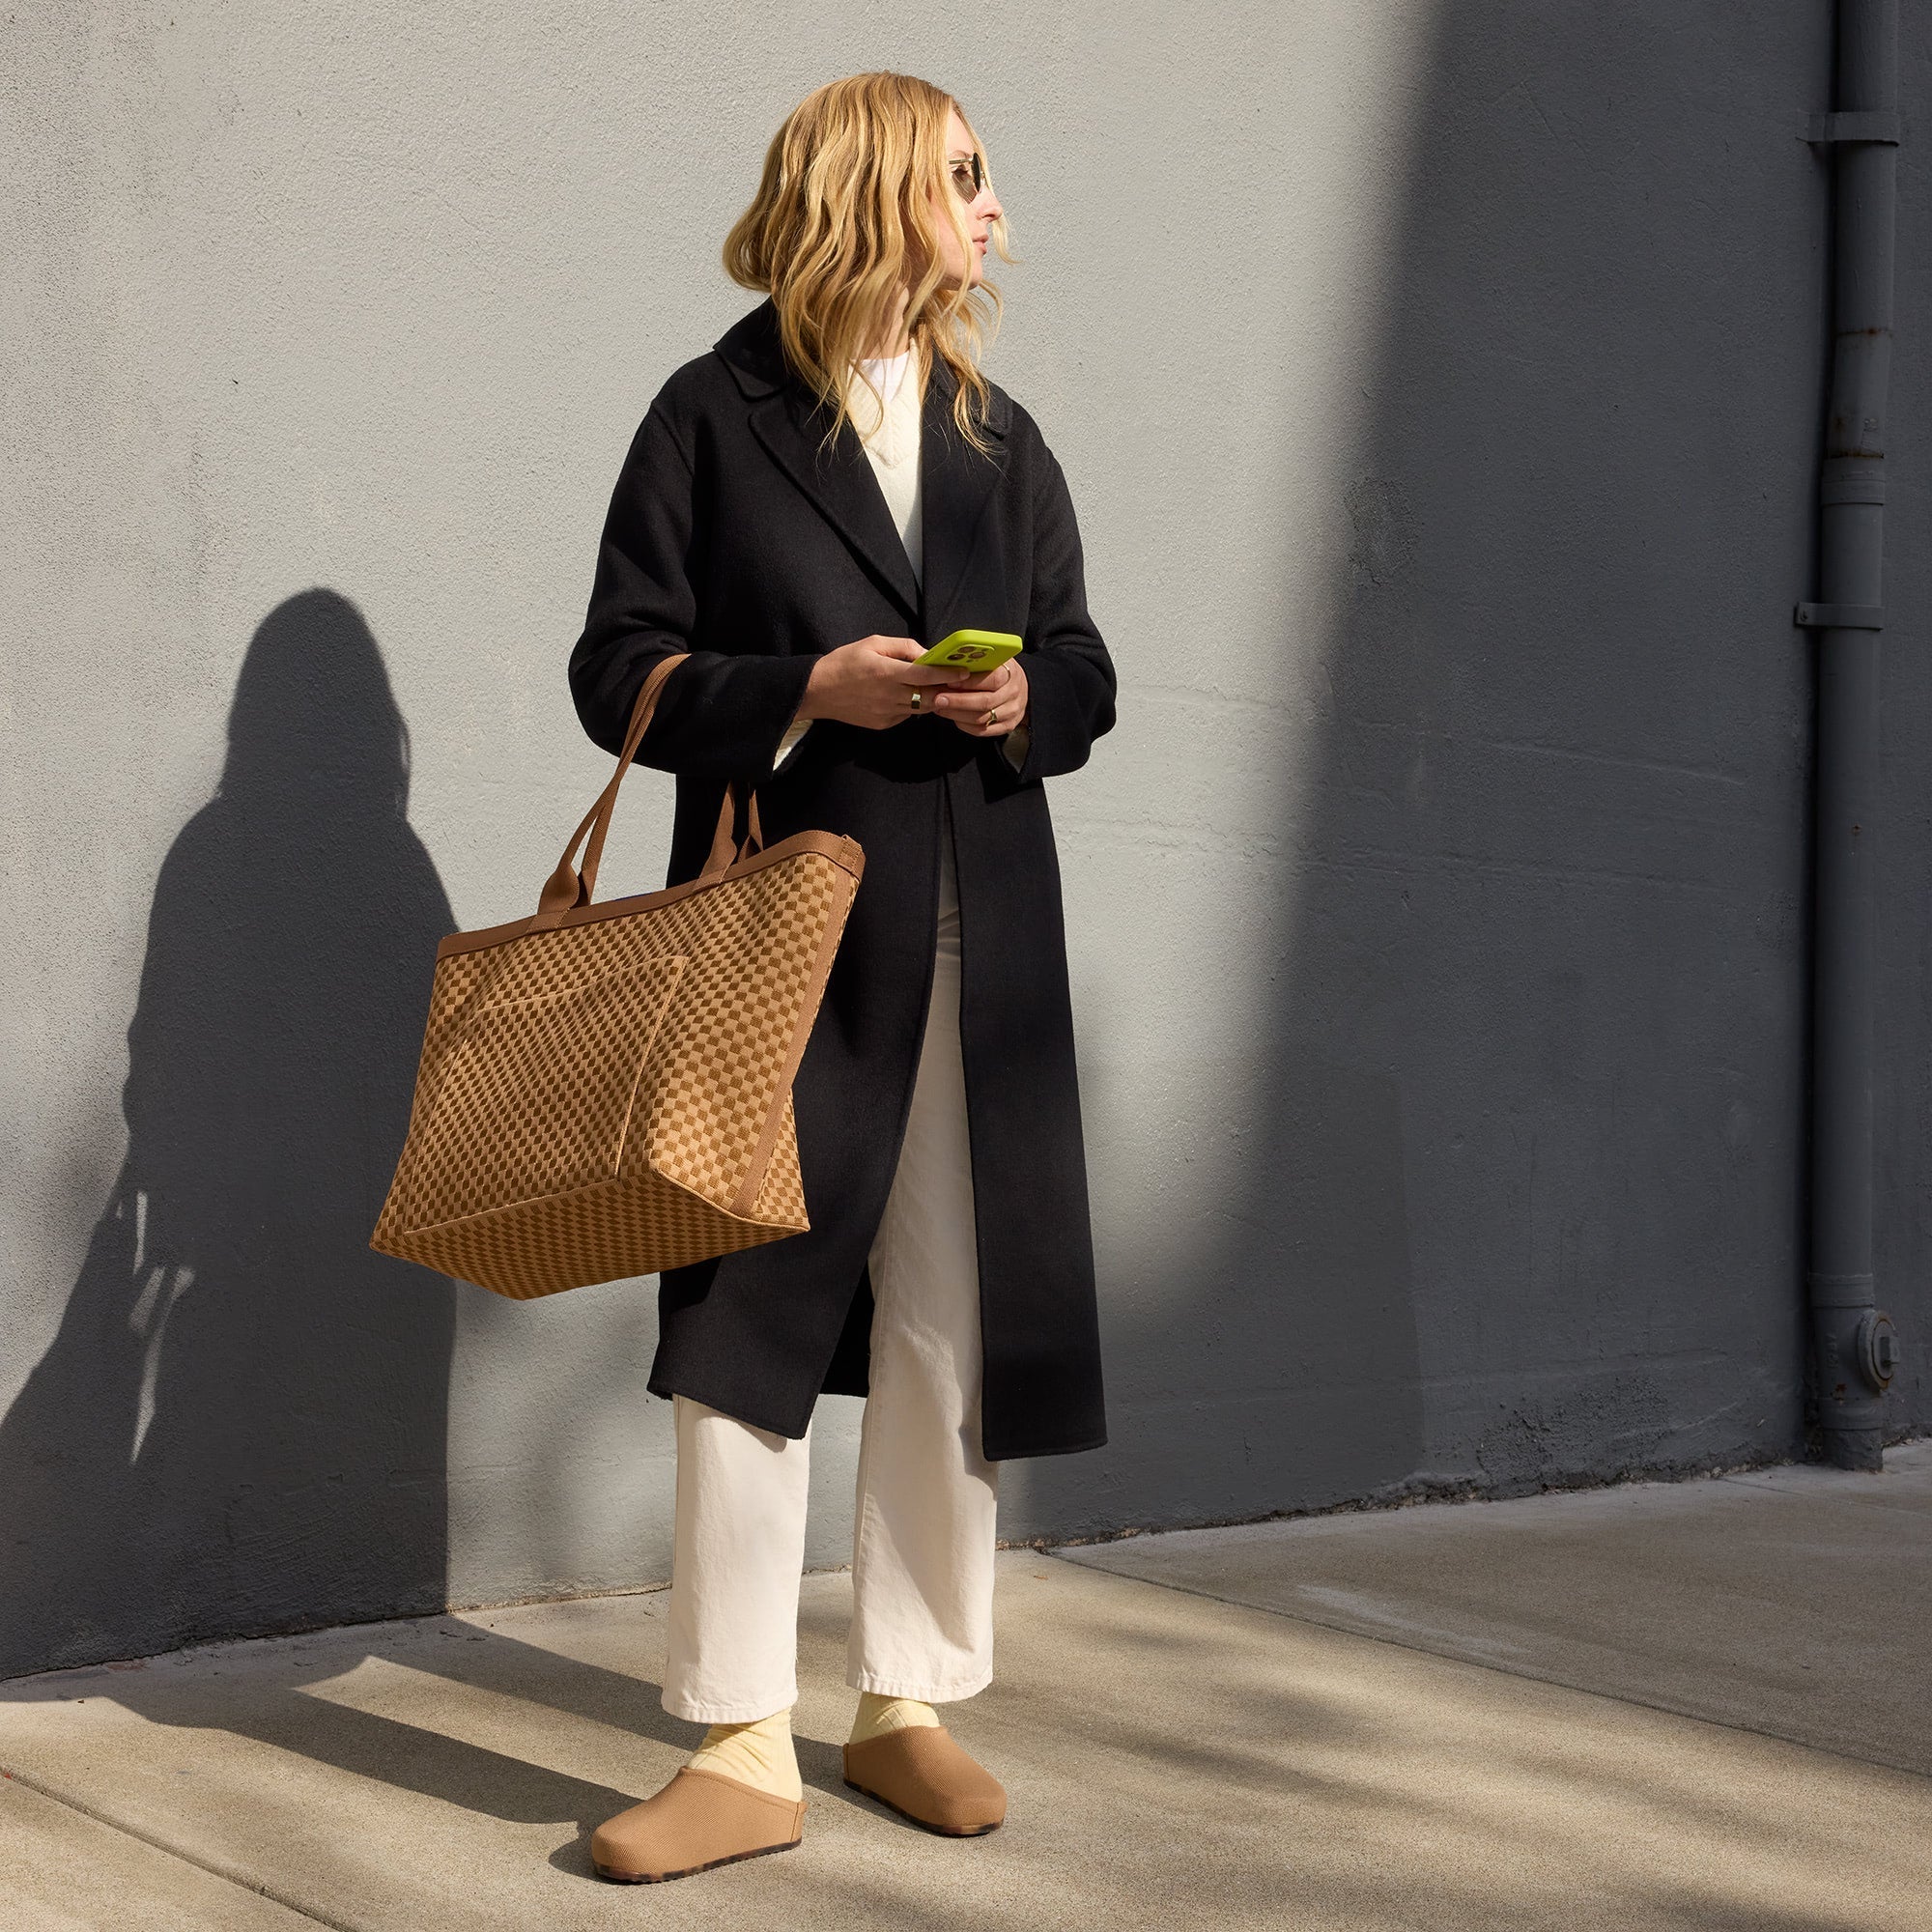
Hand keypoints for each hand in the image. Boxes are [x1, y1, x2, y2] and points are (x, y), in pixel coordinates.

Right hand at [798, 636, 967, 730]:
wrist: (817, 691)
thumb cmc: (844, 661)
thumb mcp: (872, 643)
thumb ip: (903, 646)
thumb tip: (926, 655)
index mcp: (887, 672)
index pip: (927, 676)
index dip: (948, 674)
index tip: (965, 672)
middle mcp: (890, 695)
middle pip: (930, 696)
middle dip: (945, 689)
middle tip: (957, 682)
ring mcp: (887, 713)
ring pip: (921, 708)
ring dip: (931, 698)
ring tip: (935, 688)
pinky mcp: (883, 724)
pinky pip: (906, 715)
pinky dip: (912, 706)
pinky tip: (906, 696)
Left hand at [931, 658, 1028, 737]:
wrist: (1019, 688)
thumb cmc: (999, 671)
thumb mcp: (993, 659)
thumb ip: (976, 660)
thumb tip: (951, 661)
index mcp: (1011, 673)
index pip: (993, 679)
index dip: (969, 682)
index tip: (949, 681)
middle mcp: (1013, 694)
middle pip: (985, 702)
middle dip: (958, 701)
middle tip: (938, 699)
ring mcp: (1012, 712)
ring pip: (981, 718)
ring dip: (957, 714)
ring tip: (941, 707)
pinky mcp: (1007, 726)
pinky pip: (982, 730)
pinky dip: (965, 725)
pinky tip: (953, 717)